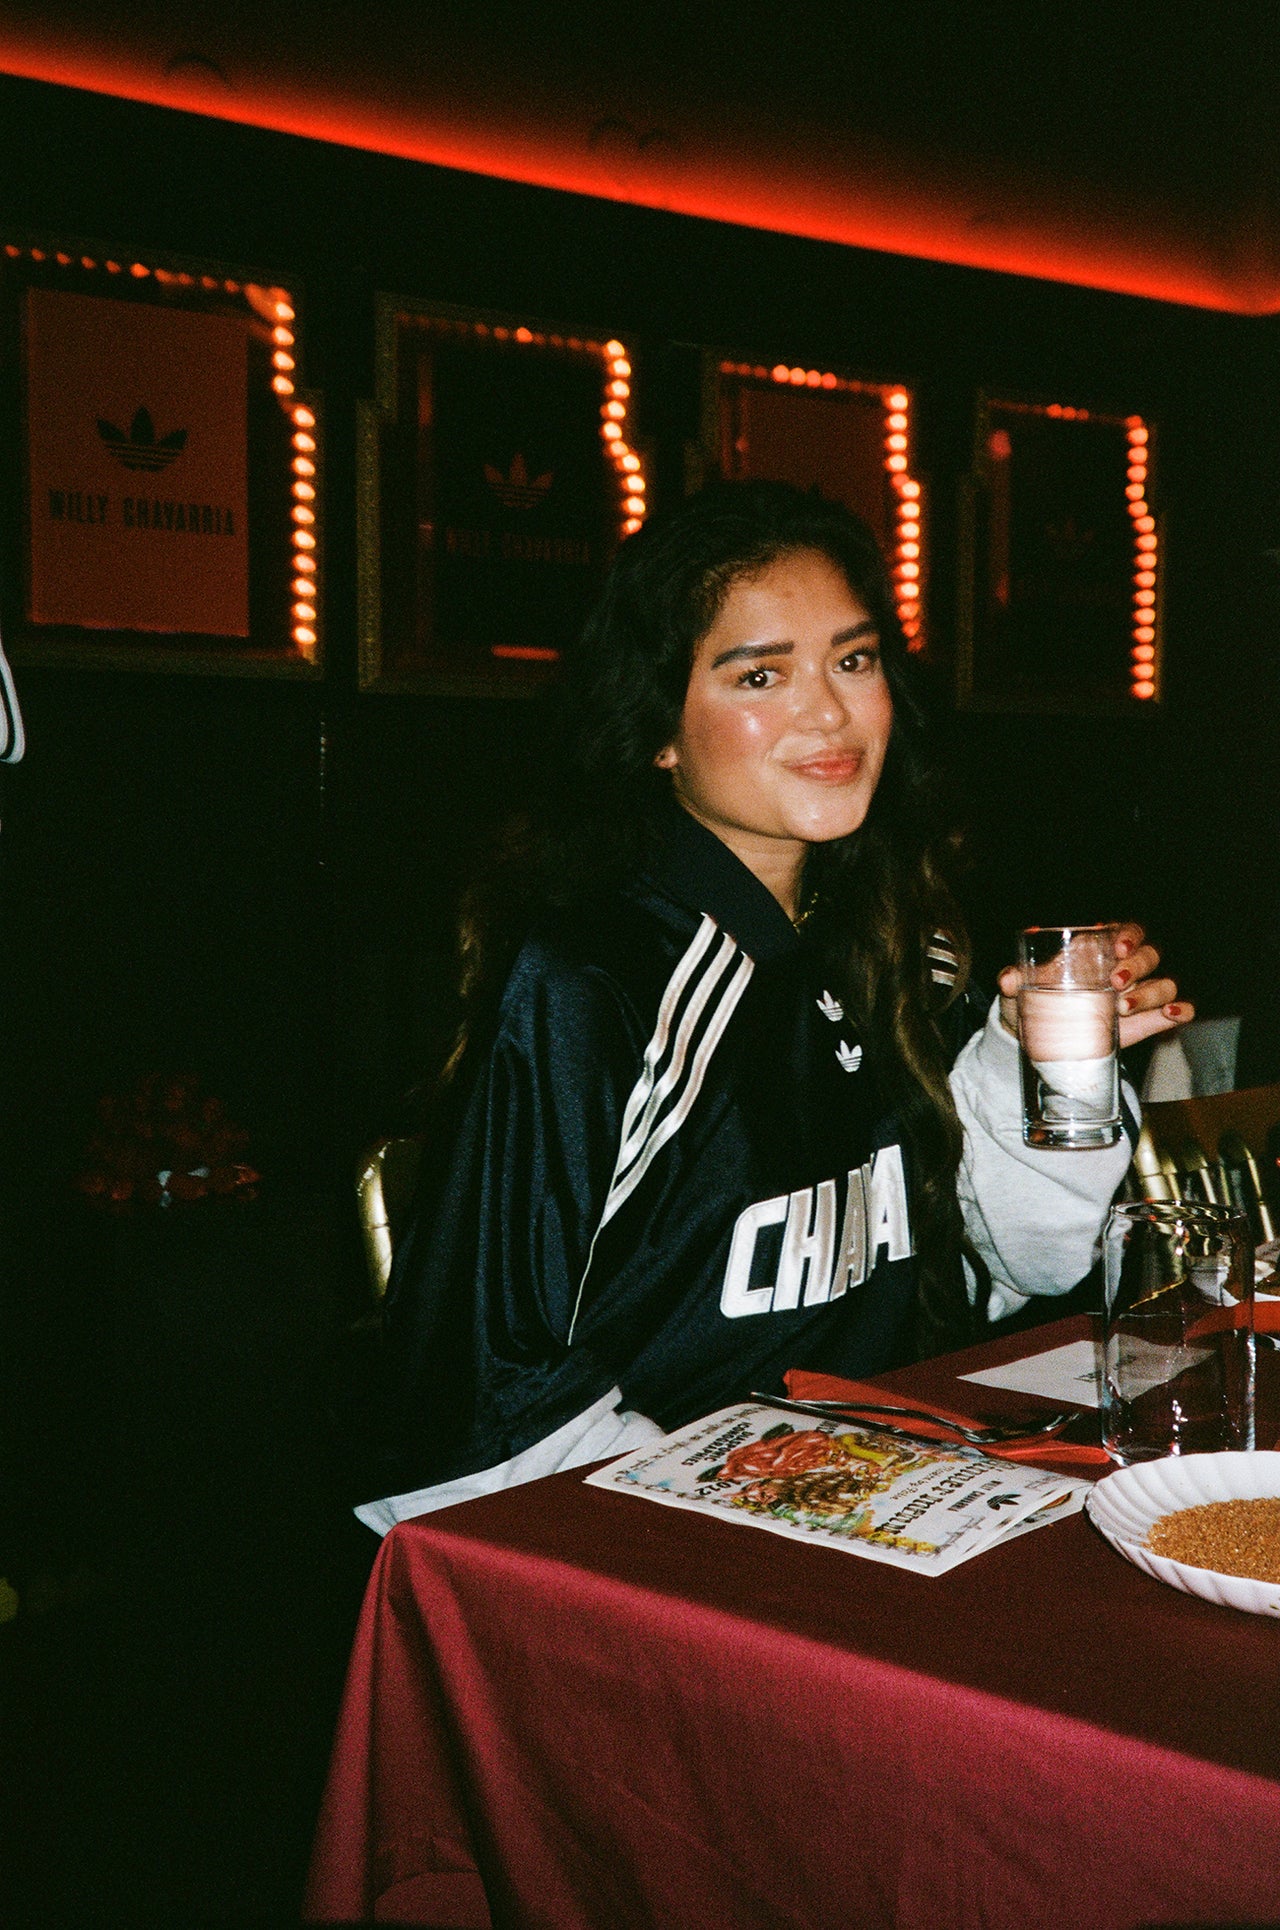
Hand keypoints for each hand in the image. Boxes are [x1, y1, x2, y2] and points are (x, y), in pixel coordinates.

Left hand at [998, 923, 1192, 1047]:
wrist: (1041, 1035)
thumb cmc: (1036, 999)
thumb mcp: (1023, 988)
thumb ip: (1016, 979)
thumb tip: (1007, 980)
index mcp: (1101, 949)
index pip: (1128, 931)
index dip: (1129, 934)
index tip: (1117, 947)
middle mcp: (1126, 968)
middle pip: (1150, 954)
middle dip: (1137, 965)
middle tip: (1114, 982)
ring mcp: (1140, 994)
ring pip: (1165, 983)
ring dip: (1152, 993)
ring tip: (1122, 1008)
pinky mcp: (1148, 1020)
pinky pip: (1176, 1009)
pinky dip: (1180, 1010)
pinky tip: (1172, 1014)